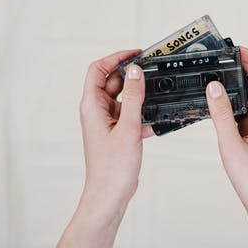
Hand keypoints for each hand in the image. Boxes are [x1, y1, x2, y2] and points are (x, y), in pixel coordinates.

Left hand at [51, 50, 152, 247]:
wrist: (111, 194)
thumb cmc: (112, 167)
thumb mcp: (127, 127)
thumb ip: (133, 97)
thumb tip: (135, 71)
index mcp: (92, 105)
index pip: (98, 69)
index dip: (115, 58)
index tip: (135, 54)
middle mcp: (97, 111)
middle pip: (113, 82)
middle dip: (131, 76)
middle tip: (151, 72)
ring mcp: (107, 121)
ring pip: (123, 98)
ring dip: (139, 96)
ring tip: (155, 95)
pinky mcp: (117, 131)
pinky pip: (130, 114)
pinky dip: (142, 114)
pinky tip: (154, 121)